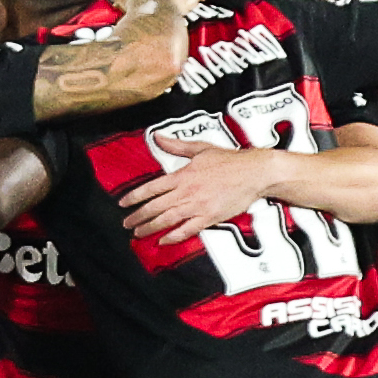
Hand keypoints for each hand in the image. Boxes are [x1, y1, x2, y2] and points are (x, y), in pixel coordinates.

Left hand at [119, 139, 278, 241]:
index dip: (135, 197)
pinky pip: (187, 230)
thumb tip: (157, 137)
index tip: (123, 204)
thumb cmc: (230, 160)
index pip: (151, 188)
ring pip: (167, 219)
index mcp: (182, 175)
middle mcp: (186, 192)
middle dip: (138, 216)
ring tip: (138, 233)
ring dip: (150, 228)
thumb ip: (176, 145)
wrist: (255, 172)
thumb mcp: (201, 148)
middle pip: (155, 207)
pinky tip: (163, 240)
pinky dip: (173, 236)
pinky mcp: (210, 217)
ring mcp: (197, 206)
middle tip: (126, 223)